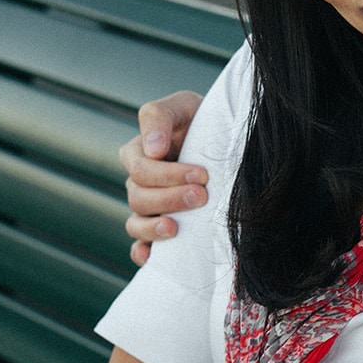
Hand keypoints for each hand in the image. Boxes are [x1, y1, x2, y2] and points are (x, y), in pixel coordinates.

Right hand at [120, 90, 206, 264]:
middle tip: (202, 196)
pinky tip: (151, 257)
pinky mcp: (159, 229)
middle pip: (139, 197)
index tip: (202, 175)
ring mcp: (148, 209)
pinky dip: (141, 253)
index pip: (140, 169)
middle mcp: (139, 183)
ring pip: (135, 223)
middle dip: (169, 198)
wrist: (227, 141)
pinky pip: (140, 246)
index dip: (168, 175)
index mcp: (139, 153)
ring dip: (153, 228)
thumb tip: (153, 149)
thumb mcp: (183, 105)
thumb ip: (159, 116)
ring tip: (175, 229)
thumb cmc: (203, 120)